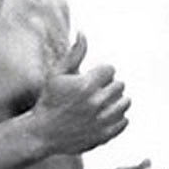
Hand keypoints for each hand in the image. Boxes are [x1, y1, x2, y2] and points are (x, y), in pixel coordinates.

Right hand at [30, 32, 130, 154]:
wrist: (43, 134)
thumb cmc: (49, 101)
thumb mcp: (57, 75)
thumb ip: (74, 54)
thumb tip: (83, 33)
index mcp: (86, 85)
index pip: (111, 70)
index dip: (100, 73)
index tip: (89, 80)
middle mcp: (97, 102)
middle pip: (120, 85)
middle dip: (108, 86)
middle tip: (94, 92)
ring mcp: (103, 120)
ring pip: (126, 102)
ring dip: (115, 101)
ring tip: (100, 104)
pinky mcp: (106, 135)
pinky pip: (125, 120)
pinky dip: (117, 118)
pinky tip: (102, 117)